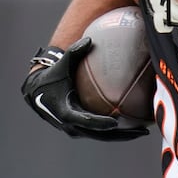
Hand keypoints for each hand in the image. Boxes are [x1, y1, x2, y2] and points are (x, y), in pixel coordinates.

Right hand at [21, 38, 150, 141]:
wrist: (35, 92)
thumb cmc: (51, 76)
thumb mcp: (61, 65)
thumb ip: (74, 53)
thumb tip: (89, 40)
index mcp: (66, 112)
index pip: (86, 121)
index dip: (100, 123)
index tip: (116, 122)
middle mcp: (72, 125)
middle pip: (100, 134)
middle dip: (121, 135)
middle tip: (140, 131)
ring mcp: (76, 130)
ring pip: (102, 136)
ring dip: (122, 136)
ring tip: (141, 131)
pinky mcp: (80, 129)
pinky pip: (100, 132)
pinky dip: (115, 131)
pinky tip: (132, 125)